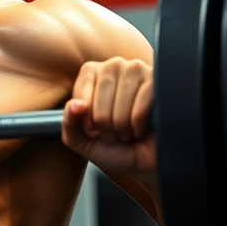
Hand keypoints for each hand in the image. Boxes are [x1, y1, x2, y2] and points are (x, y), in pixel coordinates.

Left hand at [61, 57, 155, 174]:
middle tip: (114, 132)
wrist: (145, 160)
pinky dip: (139, 127)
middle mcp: (112, 65)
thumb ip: (69, 123)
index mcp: (90, 73)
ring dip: (123, 129)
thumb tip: (76, 105)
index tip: (94, 129)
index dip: (87, 123)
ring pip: (121, 107)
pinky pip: (141, 109)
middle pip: (100, 105)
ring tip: (127, 130)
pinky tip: (142, 128)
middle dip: (106, 128)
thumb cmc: (112, 146)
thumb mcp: (81, 141)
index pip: (80, 100)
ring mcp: (136, 70)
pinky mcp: (157, 81)